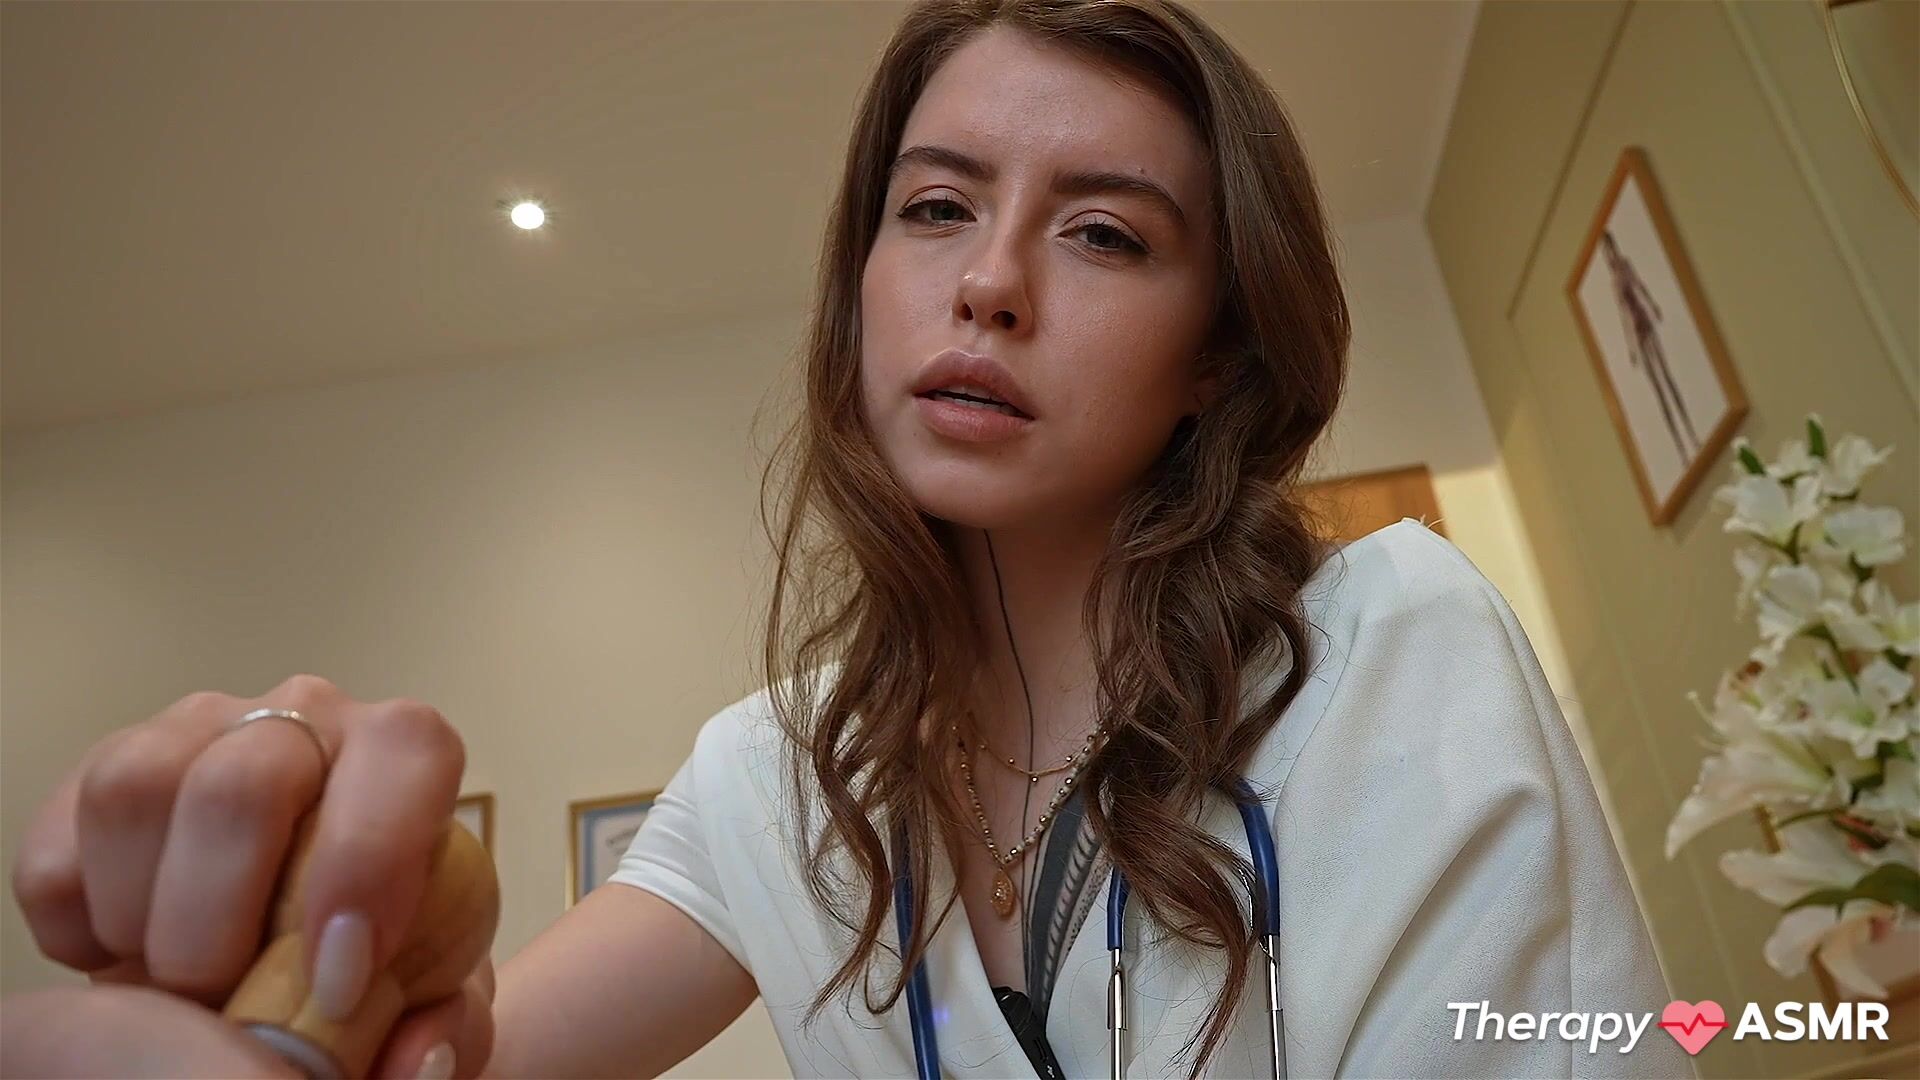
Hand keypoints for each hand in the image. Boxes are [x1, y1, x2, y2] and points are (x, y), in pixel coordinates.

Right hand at [9, 674, 490, 1077]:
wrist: (300, 952)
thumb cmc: (381, 953)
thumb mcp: (435, 994)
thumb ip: (448, 1025)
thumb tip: (416, 1058)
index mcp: (401, 751)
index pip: (402, 750)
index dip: (369, 863)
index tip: (338, 983)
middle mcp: (298, 717)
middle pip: (241, 783)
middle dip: (223, 921)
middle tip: (232, 1001)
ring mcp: (191, 733)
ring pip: (134, 792)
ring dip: (148, 920)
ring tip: (183, 982)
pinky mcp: (94, 778)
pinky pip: (58, 854)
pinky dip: (83, 932)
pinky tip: (134, 961)